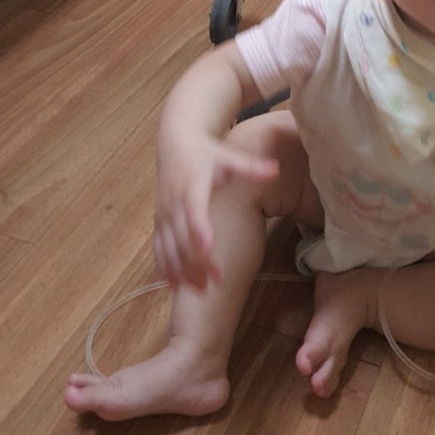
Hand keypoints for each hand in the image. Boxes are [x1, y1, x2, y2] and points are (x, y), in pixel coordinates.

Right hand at [153, 132, 278, 289]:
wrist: (175, 143)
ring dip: (181, 270)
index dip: (199, 228)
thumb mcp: (228, 156)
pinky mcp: (159, 221)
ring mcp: (163, 214)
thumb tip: (275, 169)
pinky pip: (158, 248)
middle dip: (195, 261)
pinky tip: (175, 286)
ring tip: (200, 291)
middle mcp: (174, 202)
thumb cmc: (207, 153)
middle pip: (181, 236)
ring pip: (168, 247)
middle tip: (215, 283)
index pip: (194, 209)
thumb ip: (251, 167)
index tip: (208, 249)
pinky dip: (165, 267)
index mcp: (192, 185)